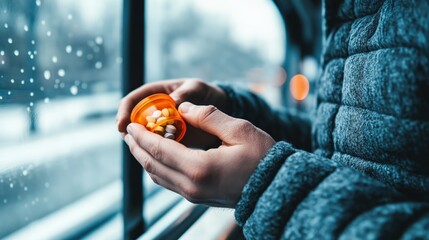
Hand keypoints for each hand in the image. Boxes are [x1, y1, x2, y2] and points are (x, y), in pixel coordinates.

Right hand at [117, 79, 229, 148]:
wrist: (222, 110)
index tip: (122, 123)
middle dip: (130, 133)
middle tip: (132, 143)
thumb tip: (174, 101)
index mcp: (155, 94)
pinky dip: (157, 155)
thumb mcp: (197, 88)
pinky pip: (157, 151)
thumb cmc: (206, 94)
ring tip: (149, 152)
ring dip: (142, 146)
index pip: (131, 101)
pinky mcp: (168, 143)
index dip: (124, 112)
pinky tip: (163, 160)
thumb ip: (186, 93)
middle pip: (131, 123)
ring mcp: (159, 128)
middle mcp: (152, 112)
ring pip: (142, 139)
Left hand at [123, 102, 274, 207]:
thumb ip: (208, 116)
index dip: (142, 136)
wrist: (276, 188)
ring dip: (145, 159)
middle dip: (137, 148)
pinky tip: (158, 157)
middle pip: (152, 165)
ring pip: (158, 177)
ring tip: (138, 143)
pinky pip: (169, 182)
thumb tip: (183, 106)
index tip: (130, 124)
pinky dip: (158, 168)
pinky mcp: (198, 197)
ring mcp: (194, 195)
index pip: (159, 149)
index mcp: (199, 167)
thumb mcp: (239, 130)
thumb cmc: (263, 158)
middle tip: (128, 132)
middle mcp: (191, 185)